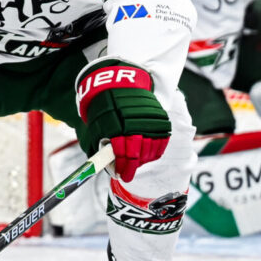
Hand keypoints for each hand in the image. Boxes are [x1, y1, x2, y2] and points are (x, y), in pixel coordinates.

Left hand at [76, 58, 170, 181]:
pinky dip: (156, 152)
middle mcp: (135, 126)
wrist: (120, 83)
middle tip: (128, 174)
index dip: (123, 168)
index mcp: (117, 127)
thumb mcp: (98, 124)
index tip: (122, 176)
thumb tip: (104, 165)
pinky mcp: (160, 120)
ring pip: (151, 150)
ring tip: (137, 163)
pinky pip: (161, 143)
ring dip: (144, 160)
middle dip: (133, 168)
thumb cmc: (106, 107)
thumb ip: (101, 144)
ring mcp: (150, 123)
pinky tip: (148, 155)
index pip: (122, 155)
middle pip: (138, 155)